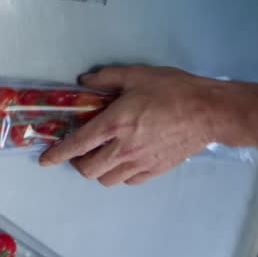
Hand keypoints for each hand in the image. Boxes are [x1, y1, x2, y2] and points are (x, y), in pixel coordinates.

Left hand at [39, 66, 234, 184]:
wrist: (212, 112)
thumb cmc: (175, 90)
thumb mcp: (138, 75)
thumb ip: (107, 78)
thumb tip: (85, 80)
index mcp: (115, 124)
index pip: (77, 145)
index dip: (57, 154)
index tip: (45, 160)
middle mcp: (124, 148)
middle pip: (88, 170)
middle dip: (77, 163)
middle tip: (80, 151)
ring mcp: (141, 162)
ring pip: (107, 180)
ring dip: (98, 170)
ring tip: (102, 156)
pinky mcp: (157, 170)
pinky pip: (129, 181)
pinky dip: (121, 175)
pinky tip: (124, 162)